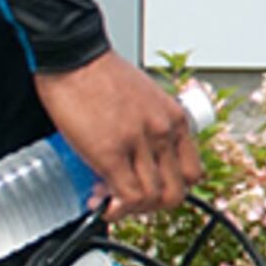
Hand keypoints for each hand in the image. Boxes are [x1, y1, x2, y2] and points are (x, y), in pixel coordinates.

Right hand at [32, 54, 198, 217]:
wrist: (74, 56)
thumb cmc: (101, 74)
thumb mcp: (144, 98)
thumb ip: (150, 127)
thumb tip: (139, 159)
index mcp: (175, 118)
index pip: (192, 173)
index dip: (171, 189)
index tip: (150, 190)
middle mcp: (164, 131)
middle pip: (177, 192)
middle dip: (153, 206)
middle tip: (130, 202)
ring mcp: (139, 143)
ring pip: (153, 199)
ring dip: (131, 210)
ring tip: (110, 200)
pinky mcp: (110, 152)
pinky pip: (127, 195)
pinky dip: (116, 209)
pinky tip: (101, 203)